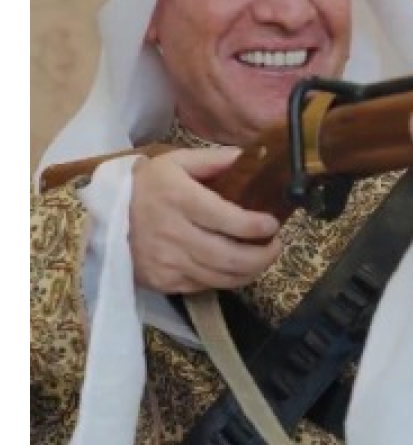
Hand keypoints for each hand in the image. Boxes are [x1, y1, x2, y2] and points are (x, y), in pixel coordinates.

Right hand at [129, 148, 281, 292]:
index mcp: (179, 199)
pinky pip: (206, 287)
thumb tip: (252, 157)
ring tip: (262, 258)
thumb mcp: (175, 161)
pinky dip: (227, 280)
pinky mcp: (165, 282)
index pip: (228, 220)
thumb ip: (214, 160)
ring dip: (251, 271)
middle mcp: (174, 234)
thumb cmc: (146, 186)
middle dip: (263, 256)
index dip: (257, 227)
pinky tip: (236, 268)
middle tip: (275, 245)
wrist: (104, 218)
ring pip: (222, 278)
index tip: (272, 224)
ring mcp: (168, 263)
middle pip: (231, 257)